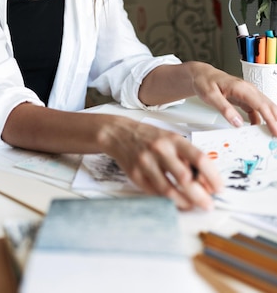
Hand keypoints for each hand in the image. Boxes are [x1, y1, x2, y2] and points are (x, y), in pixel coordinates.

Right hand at [101, 116, 222, 210]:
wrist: (120, 134)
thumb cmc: (150, 137)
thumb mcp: (171, 139)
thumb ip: (187, 157)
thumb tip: (205, 181)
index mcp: (173, 140)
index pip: (199, 158)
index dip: (212, 176)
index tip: (219, 188)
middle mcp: (160, 150)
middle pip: (185, 178)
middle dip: (200, 196)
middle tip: (209, 205)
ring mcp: (146, 163)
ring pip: (169, 190)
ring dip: (185, 202)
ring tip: (193, 206)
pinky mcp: (136, 175)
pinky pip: (155, 194)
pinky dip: (168, 201)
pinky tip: (176, 203)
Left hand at [187, 61, 276, 134]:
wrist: (202, 74)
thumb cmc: (205, 82)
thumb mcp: (211, 96)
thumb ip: (224, 109)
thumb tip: (237, 122)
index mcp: (241, 88)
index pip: (261, 105)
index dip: (270, 118)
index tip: (275, 130)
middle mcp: (248, 89)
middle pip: (268, 106)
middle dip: (276, 120)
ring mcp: (248, 94)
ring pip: (265, 108)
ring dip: (271, 120)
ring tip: (273, 133)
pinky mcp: (246, 99)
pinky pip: (258, 110)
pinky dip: (262, 120)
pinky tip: (260, 129)